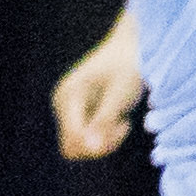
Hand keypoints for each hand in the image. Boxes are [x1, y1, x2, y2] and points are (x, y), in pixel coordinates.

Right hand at [51, 17, 146, 159]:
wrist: (131, 47)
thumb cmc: (128, 66)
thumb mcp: (121, 93)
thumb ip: (104, 121)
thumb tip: (91, 148)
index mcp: (69, 95)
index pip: (73, 138)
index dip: (96, 144)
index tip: (122, 127)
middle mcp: (63, 105)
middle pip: (72, 148)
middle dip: (99, 146)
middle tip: (123, 127)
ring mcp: (70, 112)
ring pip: (81, 147)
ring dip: (105, 143)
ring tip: (123, 123)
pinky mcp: (80, 117)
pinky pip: (89, 141)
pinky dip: (107, 138)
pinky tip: (121, 120)